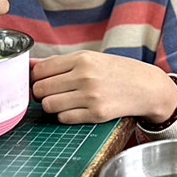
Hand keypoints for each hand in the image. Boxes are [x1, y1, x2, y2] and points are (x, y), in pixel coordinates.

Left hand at [33, 51, 176, 124]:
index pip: (40, 71)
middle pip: (40, 89)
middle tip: (52, 93)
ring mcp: (91, 96)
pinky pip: (64, 118)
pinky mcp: (97, 114)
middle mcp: (85, 76)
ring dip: (52, 106)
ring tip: (64, 102)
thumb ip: (60, 63)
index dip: (35, 78)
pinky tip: (75, 110)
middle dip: (41, 94)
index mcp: (82, 58)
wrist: (146, 87)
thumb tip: (29, 66)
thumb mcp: (90, 58)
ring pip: (49, 105)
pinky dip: (65, 116)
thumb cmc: (116, 71)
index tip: (41, 82)